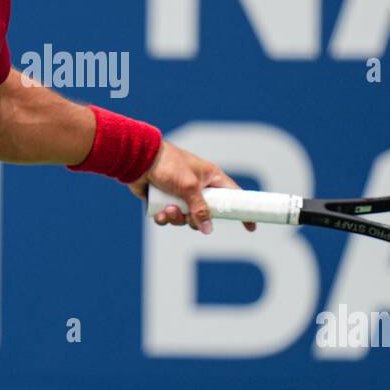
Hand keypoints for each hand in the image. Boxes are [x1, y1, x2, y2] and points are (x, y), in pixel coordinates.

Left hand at [125, 140, 255, 233]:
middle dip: (194, 219)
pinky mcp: (165, 200)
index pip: (233, 196)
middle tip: (187, 215)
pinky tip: (159, 213)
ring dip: (176, 218)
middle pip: (206, 214)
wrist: (139, 159)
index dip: (242, 211)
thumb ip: (200, 209)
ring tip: (167, 209)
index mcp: (210, 177)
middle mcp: (197, 187)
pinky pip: (169, 217)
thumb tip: (207, 229)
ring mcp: (181, 194)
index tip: (251, 226)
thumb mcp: (189, 187)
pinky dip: (164, 218)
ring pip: (186, 218)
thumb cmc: (168, 165)